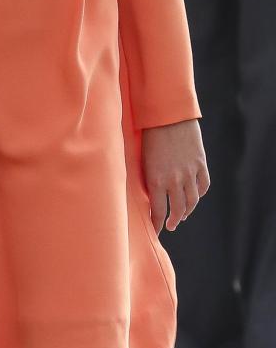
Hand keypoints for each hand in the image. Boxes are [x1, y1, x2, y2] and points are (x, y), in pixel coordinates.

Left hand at [141, 119, 209, 234]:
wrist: (168, 115)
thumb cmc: (148, 136)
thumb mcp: (143, 161)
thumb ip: (149, 180)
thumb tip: (153, 196)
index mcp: (156, 181)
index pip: (158, 211)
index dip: (156, 224)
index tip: (155, 232)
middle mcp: (175, 180)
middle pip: (178, 210)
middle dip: (173, 221)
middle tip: (170, 225)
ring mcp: (190, 172)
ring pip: (192, 201)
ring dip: (187, 211)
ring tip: (182, 216)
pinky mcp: (200, 164)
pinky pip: (203, 186)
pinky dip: (199, 194)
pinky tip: (194, 197)